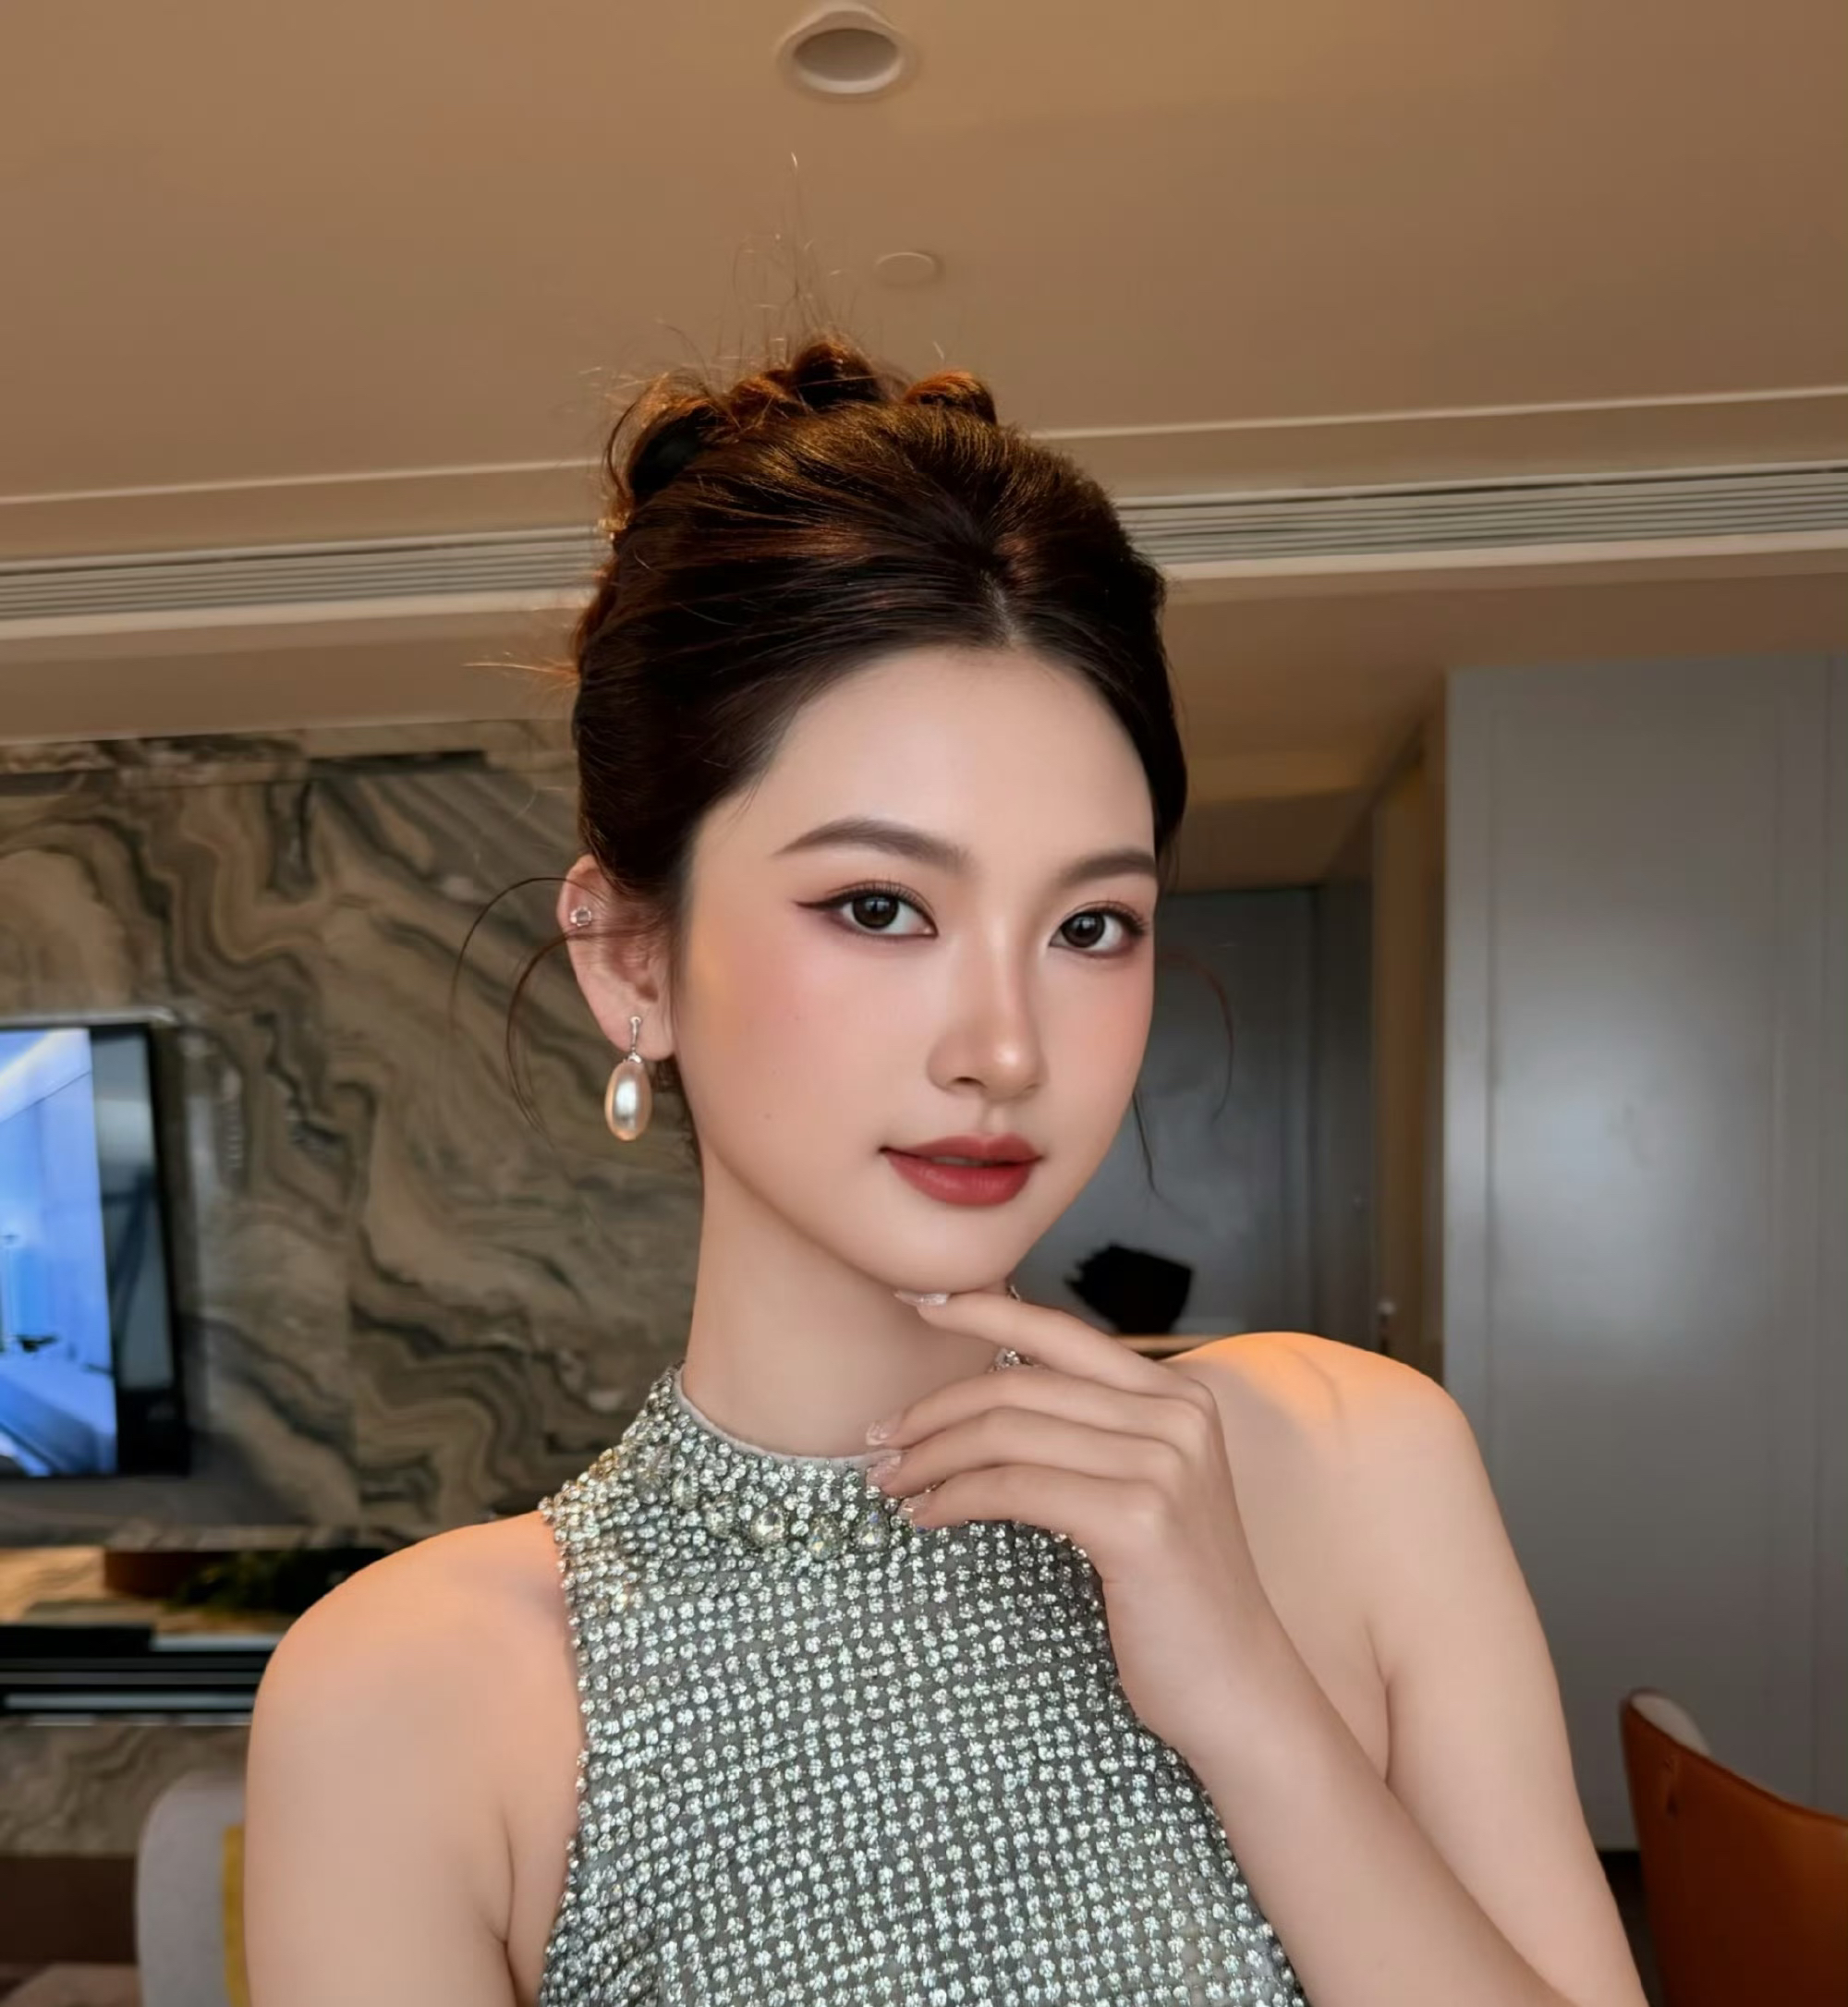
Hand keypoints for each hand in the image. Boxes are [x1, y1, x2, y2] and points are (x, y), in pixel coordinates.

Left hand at [868, 1289, 1285, 1769]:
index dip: (981, 1309)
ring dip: (930, 1456)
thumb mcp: (1146, 1491)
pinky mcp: (1139, 1519)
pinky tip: (926, 1518)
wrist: (1240, 1691)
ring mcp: (1163, 1465)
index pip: (1060, 1330)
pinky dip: (954, 1498)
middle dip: (933, 1407)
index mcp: (1178, 1396)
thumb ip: (1093, 1435)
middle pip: (1019, 1384)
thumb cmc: (1176, 1599)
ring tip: (888, 1482)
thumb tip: (989, 1395)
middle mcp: (1176, 1415)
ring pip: (1007, 1433)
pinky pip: (1014, 1488)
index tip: (917, 1302)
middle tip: (878, 1439)